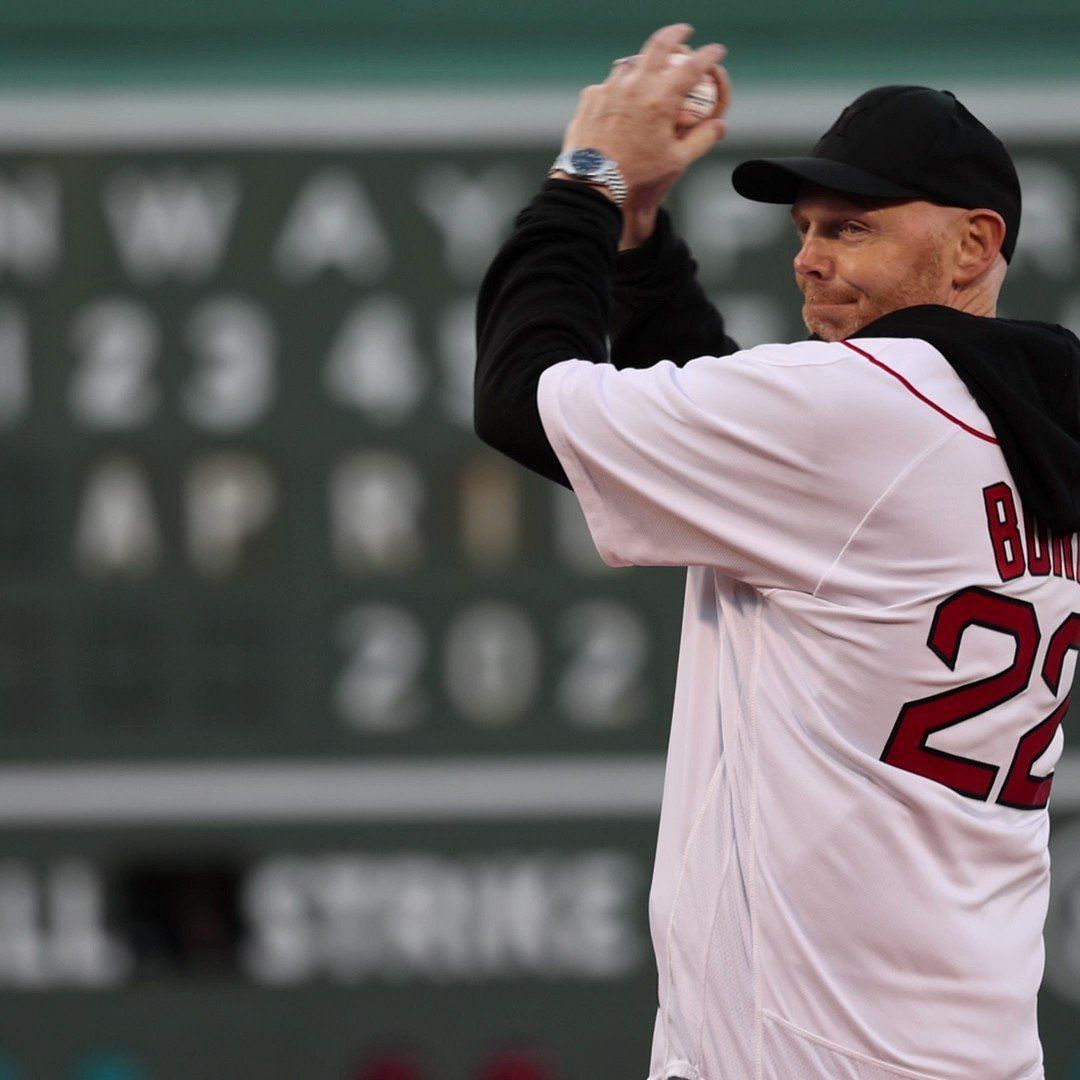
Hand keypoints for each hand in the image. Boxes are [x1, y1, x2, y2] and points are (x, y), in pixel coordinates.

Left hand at [558, 24, 731, 245]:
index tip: (717, 50)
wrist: (592, 181)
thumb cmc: (637, 174)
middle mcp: (636, 85)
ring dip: (642, 65)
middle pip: (660, 44)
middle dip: (676, 33)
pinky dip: (617, 91)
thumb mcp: (676, 161)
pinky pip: (608, 86)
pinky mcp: (591, 96)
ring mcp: (610, 87)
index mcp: (661, 100)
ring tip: (647, 75)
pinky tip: (618, 104)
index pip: (693, 66)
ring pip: (630, 64)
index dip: (709, 55)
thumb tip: (720, 126)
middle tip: (684, 31)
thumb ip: (702, 140)